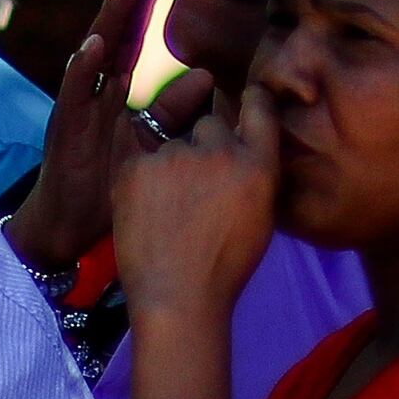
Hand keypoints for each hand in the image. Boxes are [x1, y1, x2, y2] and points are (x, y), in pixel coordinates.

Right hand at [10, 0, 168, 278]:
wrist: (65, 228)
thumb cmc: (104, 185)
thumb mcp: (148, 142)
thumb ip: (172, 111)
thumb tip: (208, 76)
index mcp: (110, 91)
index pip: (129, 38)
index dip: (140, 4)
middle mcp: (91, 92)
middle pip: (110, 36)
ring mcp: (75, 109)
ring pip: (91, 56)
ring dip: (107, 20)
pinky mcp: (62, 131)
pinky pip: (72, 96)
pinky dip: (82, 69)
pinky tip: (93, 46)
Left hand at [113, 73, 284, 324]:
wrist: (179, 297)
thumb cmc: (225, 267)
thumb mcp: (260, 216)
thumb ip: (256, 173)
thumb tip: (244, 147)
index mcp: (258, 164)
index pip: (259, 107)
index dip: (251, 100)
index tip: (244, 101)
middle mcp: (220, 150)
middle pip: (210, 124)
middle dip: (204, 144)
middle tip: (195, 186)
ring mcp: (176, 156)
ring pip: (172, 142)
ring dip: (171, 163)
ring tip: (167, 209)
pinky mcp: (137, 166)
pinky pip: (139, 157)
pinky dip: (141, 178)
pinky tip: (146, 211)